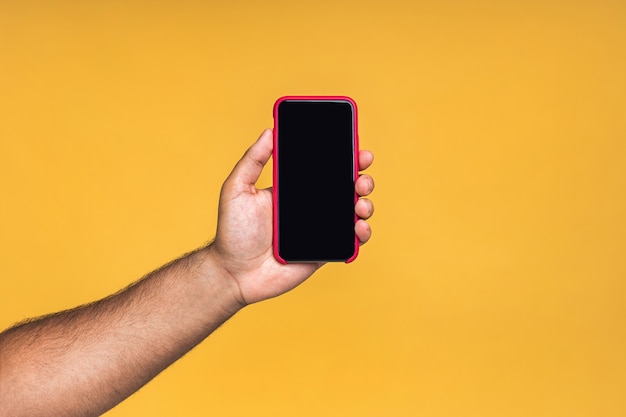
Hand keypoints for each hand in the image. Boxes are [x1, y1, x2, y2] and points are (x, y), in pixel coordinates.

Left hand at [210, 129, 374, 305]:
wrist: (233, 272)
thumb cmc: (232, 232)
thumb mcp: (237, 189)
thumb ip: (253, 160)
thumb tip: (270, 131)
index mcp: (295, 189)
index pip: (325, 169)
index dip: (345, 158)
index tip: (358, 150)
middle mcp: (311, 207)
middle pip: (346, 188)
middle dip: (362, 179)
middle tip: (361, 179)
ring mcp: (320, 229)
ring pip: (353, 213)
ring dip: (365, 204)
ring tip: (359, 203)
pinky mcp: (324, 252)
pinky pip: (350, 242)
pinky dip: (362, 233)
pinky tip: (358, 227)